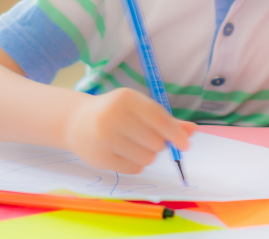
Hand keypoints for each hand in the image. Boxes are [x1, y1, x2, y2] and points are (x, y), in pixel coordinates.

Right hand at [63, 88, 194, 172]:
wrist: (76, 121)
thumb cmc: (116, 112)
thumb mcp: (139, 108)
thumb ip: (166, 119)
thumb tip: (192, 131)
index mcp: (126, 99)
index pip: (158, 118)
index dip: (175, 133)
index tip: (186, 145)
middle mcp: (113, 117)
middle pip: (155, 141)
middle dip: (159, 144)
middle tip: (149, 139)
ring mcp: (103, 138)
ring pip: (146, 158)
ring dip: (148, 155)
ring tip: (136, 146)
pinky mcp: (99, 158)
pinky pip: (133, 169)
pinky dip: (136, 165)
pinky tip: (125, 154)